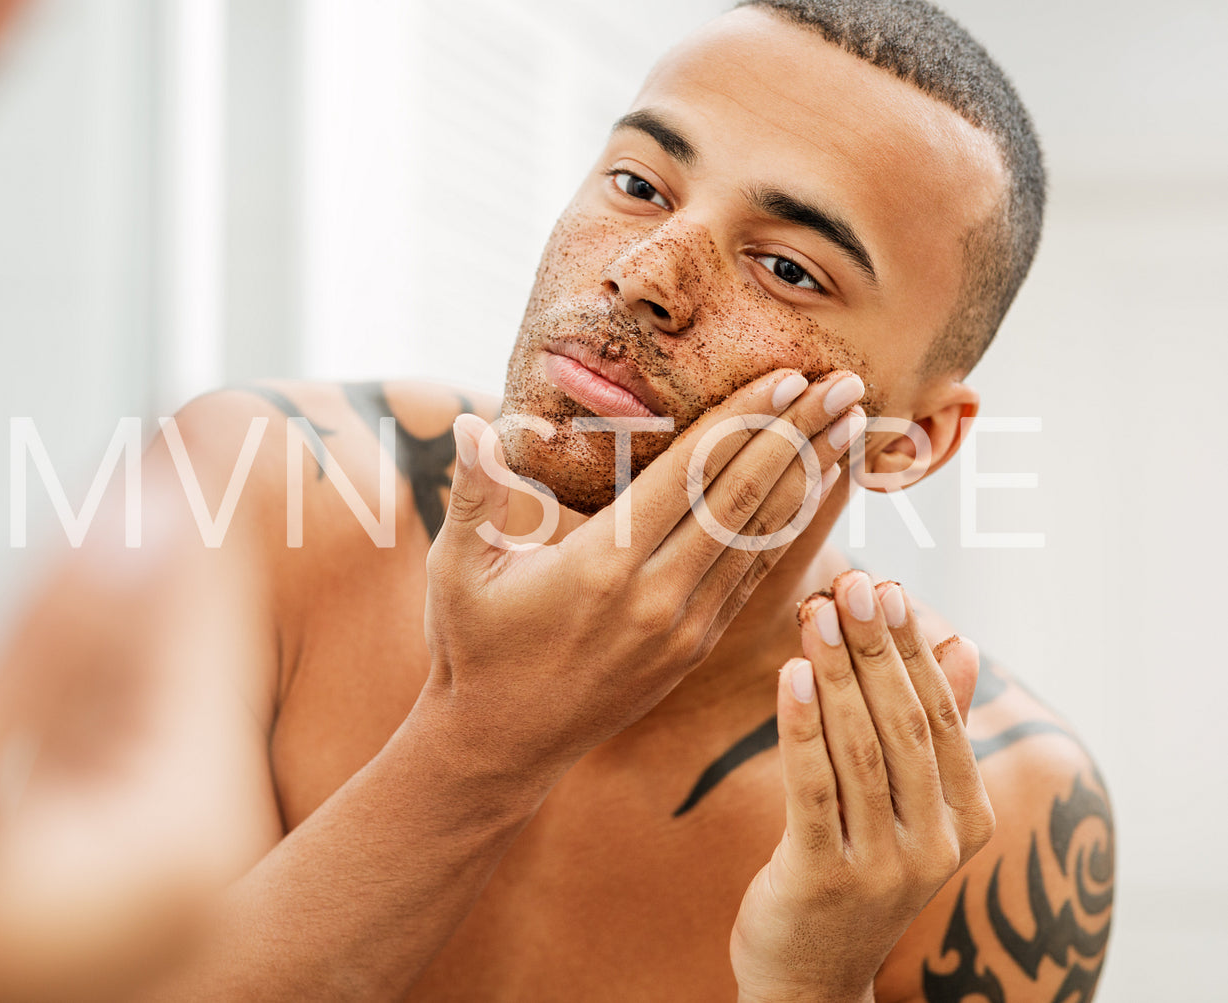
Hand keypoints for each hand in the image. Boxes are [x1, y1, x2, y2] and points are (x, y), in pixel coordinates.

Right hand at [421, 368, 865, 773]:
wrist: (499, 746)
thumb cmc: (472, 648)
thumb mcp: (458, 570)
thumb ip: (473, 492)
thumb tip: (467, 423)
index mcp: (603, 565)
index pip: (691, 476)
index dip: (745, 422)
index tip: (790, 375)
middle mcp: (656, 597)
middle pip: (743, 500)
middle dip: (799, 436)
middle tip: (847, 384)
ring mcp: (683, 628)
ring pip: (762, 540)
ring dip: (810, 479)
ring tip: (852, 427)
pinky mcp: (694, 649)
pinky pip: (755, 579)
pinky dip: (794, 531)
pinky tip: (818, 495)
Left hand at [729, 573, 992, 1002]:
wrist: (810, 975)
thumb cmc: (855, 871)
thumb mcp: (906, 805)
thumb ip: (933, 729)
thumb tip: (960, 644)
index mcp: (966, 817)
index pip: (939, 715)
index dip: (911, 648)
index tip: (887, 587)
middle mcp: (935, 843)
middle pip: (903, 724)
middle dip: (875, 647)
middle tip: (852, 584)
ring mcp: (883, 866)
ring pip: (860, 750)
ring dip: (836, 673)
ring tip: (813, 613)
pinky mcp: (823, 877)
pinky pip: (814, 789)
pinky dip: (802, 728)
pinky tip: (790, 676)